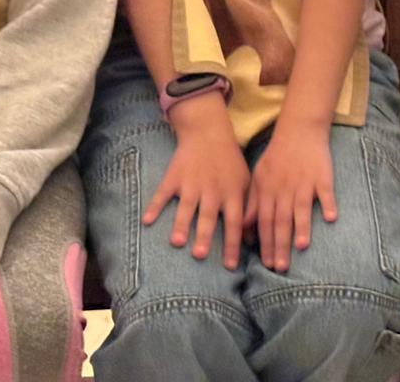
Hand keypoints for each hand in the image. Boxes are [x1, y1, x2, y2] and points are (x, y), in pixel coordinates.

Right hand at [144, 93, 250, 266]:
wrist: (208, 132)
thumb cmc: (230, 162)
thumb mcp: (246, 181)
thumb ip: (249, 209)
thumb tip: (252, 240)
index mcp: (232, 192)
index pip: (234, 222)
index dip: (233, 244)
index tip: (230, 267)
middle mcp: (212, 190)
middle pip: (208, 216)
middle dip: (204, 235)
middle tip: (200, 255)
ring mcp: (192, 183)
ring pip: (186, 207)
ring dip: (181, 224)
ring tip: (176, 242)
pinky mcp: (174, 176)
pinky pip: (163, 193)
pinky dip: (154, 206)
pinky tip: (147, 221)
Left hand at [246, 120, 336, 271]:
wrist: (299, 130)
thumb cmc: (277, 157)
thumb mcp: (258, 177)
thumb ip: (252, 203)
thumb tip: (243, 228)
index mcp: (268, 190)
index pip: (264, 221)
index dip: (265, 243)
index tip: (266, 265)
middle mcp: (284, 189)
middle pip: (281, 220)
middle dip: (280, 245)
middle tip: (280, 267)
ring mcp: (304, 182)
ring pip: (301, 208)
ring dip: (301, 227)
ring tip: (302, 247)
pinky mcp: (322, 176)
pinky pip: (325, 191)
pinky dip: (328, 203)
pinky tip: (330, 218)